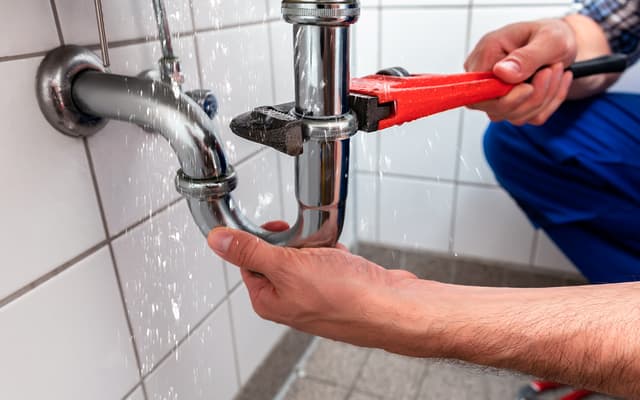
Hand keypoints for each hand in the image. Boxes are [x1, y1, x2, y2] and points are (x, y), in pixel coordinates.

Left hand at [207, 224, 426, 350]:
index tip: (275, 228)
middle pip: (278, 256)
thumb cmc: (345, 296)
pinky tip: (344, 258)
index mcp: (269, 300)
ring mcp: (315, 295)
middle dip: (295, 242)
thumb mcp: (288, 266)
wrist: (392, 307)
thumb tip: (217, 241)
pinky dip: (335, 253)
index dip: (260, 240)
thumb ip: (250, 251)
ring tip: (330, 252)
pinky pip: (328, 260)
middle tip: (307, 242)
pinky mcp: (338, 287)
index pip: (248, 261)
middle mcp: (290, 300)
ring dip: (316, 246)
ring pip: (305, 256)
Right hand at [464, 19, 576, 125]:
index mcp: (487, 53)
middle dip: (532, 97)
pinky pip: (528, 117)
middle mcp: (486, 76)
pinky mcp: (510, 105)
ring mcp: (496, 94)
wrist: (563, 43)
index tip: (528, 87)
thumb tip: (501, 73)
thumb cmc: (553, 35)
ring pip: (514, 116)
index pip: (478, 91)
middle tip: (552, 70)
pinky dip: (549, 103)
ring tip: (556, 70)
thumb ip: (526, 57)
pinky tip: (555, 82)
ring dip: (544, 98)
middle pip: (495, 109)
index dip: (503, 97)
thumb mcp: (550, 39)